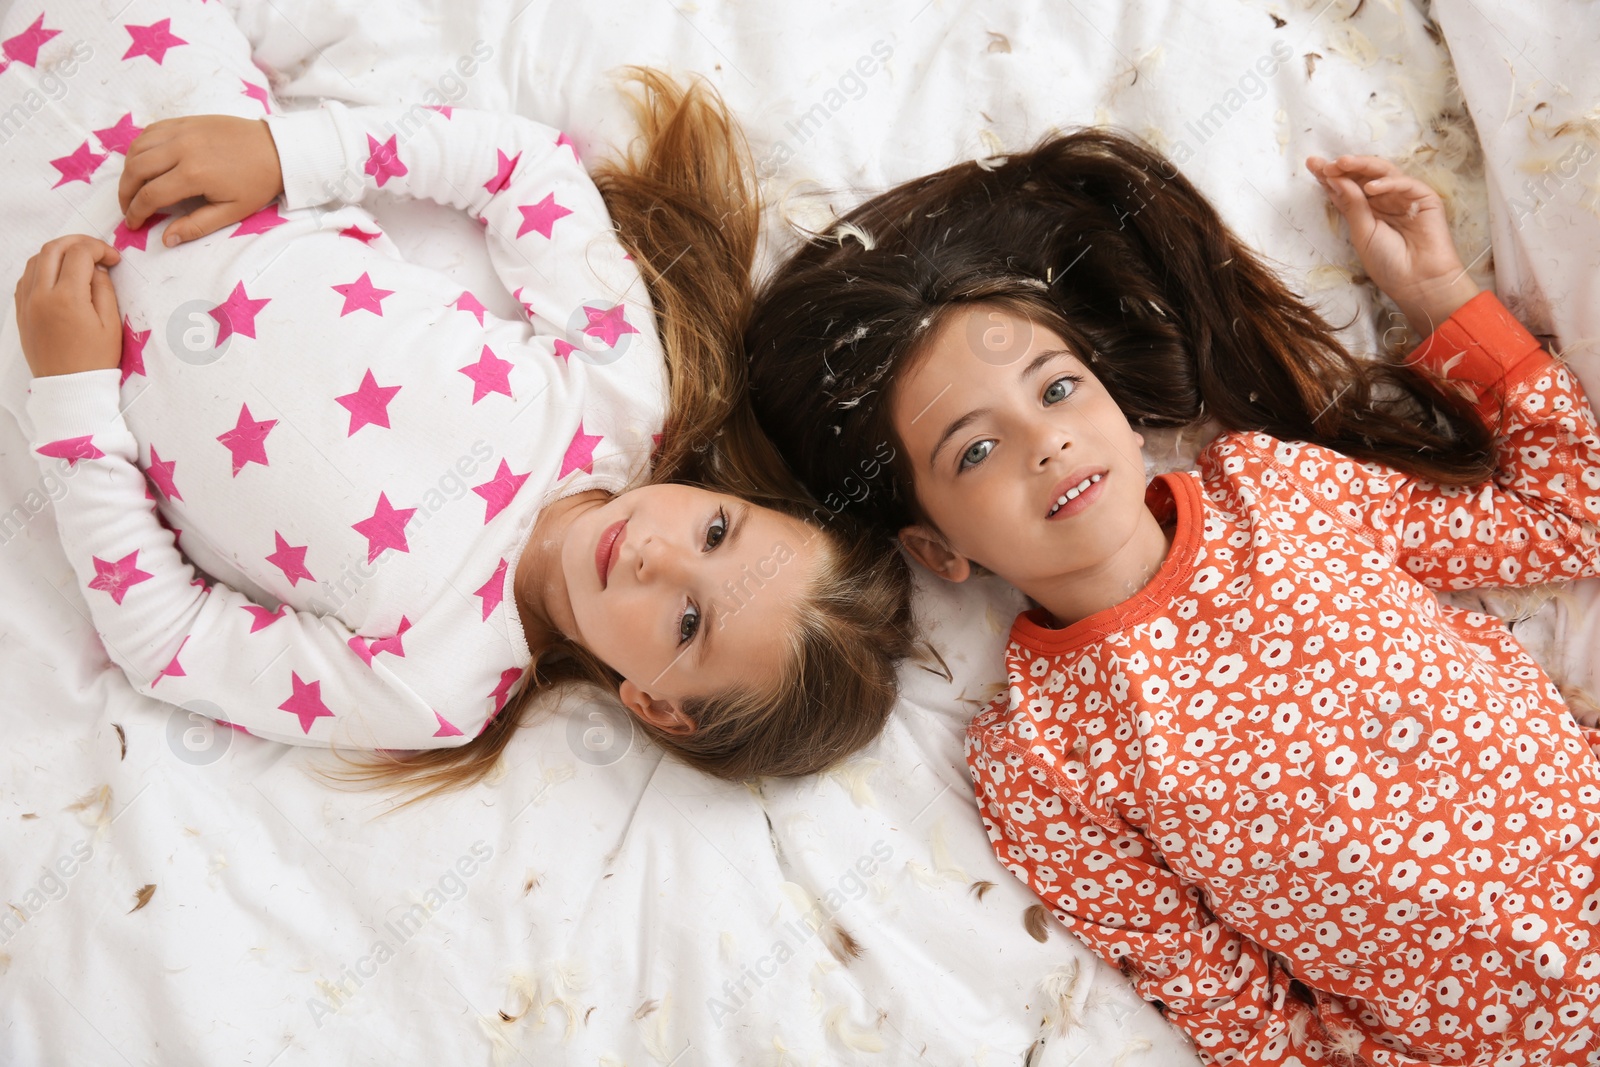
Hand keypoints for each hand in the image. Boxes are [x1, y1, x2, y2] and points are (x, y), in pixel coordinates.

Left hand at [14, 235, 123, 377]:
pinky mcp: (21, 310)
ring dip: (58, 252)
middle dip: (77, 242)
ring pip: (36, 259)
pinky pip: (27, 277)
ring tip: (78, 261)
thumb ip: (105, 290)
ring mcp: (27, 301)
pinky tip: (59, 276)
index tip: (113, 260)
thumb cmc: (95, 359)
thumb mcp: (111, 325)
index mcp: (68, 297)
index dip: (100, 249)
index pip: (80, 254)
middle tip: (96, 250)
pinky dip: (43, 268)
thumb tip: (97, 269)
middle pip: (53, 248)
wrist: (69, 386)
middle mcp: (41, 294)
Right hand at [119, 115, 284, 246]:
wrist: (276, 149)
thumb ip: (197, 226)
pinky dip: (140, 147)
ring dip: (128, 169)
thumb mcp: (232, 212)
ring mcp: (182, 131)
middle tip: (127, 208)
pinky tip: (144, 162)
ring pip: (137, 148)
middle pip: (136, 170)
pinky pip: (150, 131)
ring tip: (133, 188)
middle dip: (125, 193)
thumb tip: (167, 240)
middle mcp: (181, 148)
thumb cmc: (257, 183)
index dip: (136, 212)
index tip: (132, 224)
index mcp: (194, 174)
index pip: (150, 195)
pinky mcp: (185, 120)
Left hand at [1306, 154, 1480, 337]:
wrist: (1418, 282)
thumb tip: (1333, 179)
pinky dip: (1387, 183)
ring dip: (1362, 166)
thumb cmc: (1388, 263)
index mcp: (1366, 210)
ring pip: (1383, 172)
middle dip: (1344, 167)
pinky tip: (1371, 188)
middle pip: (1362, 176)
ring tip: (1342, 164)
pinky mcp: (1425, 198)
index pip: (1346, 188)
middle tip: (1326, 164)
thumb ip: (1351, 205)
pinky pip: (1404, 184)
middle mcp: (1384, 200)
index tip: (1312, 165)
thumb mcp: (1361, 233)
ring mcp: (1404, 197)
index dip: (1330, 177)